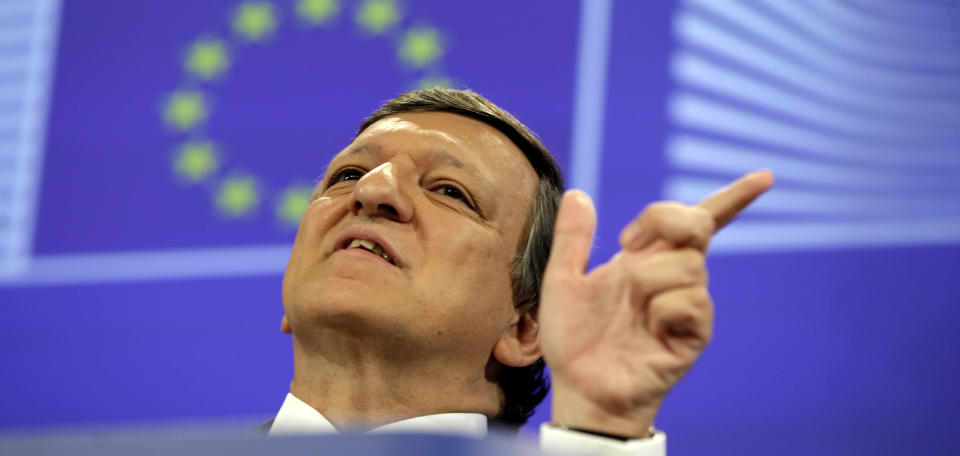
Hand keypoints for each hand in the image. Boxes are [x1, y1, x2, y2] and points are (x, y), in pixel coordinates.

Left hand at [540, 170, 773, 436]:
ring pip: (688, 265)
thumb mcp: (562, 281)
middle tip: (626, 245)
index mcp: (649, 260)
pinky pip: (690, 301)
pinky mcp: (695, 334)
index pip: (698, 222)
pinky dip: (662, 308)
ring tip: (631, 307)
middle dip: (664, 221)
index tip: (764, 178)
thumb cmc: (574, 339)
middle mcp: (674, 277)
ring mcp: (688, 305)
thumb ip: (572, 239)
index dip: (733, 198)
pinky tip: (648, 327)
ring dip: (649, 278)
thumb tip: (577, 194)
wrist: (579, 386)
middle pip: (695, 225)